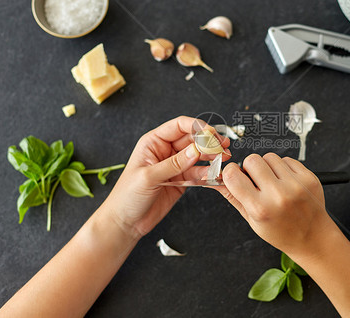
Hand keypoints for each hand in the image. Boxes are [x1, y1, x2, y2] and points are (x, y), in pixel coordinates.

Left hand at [102, 116, 230, 238]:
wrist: (125, 223)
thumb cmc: (127, 196)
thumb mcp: (149, 177)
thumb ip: (174, 164)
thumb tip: (195, 150)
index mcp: (153, 143)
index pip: (179, 126)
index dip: (196, 127)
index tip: (210, 133)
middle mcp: (165, 151)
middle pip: (192, 140)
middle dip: (209, 142)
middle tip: (223, 147)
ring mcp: (174, 166)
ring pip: (198, 156)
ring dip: (211, 157)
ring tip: (223, 159)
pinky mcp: (181, 181)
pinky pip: (198, 173)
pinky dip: (208, 173)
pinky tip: (215, 174)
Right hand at [212, 153, 331, 256]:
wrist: (313, 238)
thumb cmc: (282, 232)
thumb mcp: (252, 220)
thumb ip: (233, 197)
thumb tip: (215, 179)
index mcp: (260, 209)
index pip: (233, 175)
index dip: (231, 173)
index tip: (235, 177)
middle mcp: (278, 195)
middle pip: (252, 160)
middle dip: (250, 168)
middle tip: (257, 182)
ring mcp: (295, 185)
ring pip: (270, 157)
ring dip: (267, 167)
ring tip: (273, 183)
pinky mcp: (308, 178)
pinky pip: (287, 159)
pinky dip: (283, 168)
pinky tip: (286, 183)